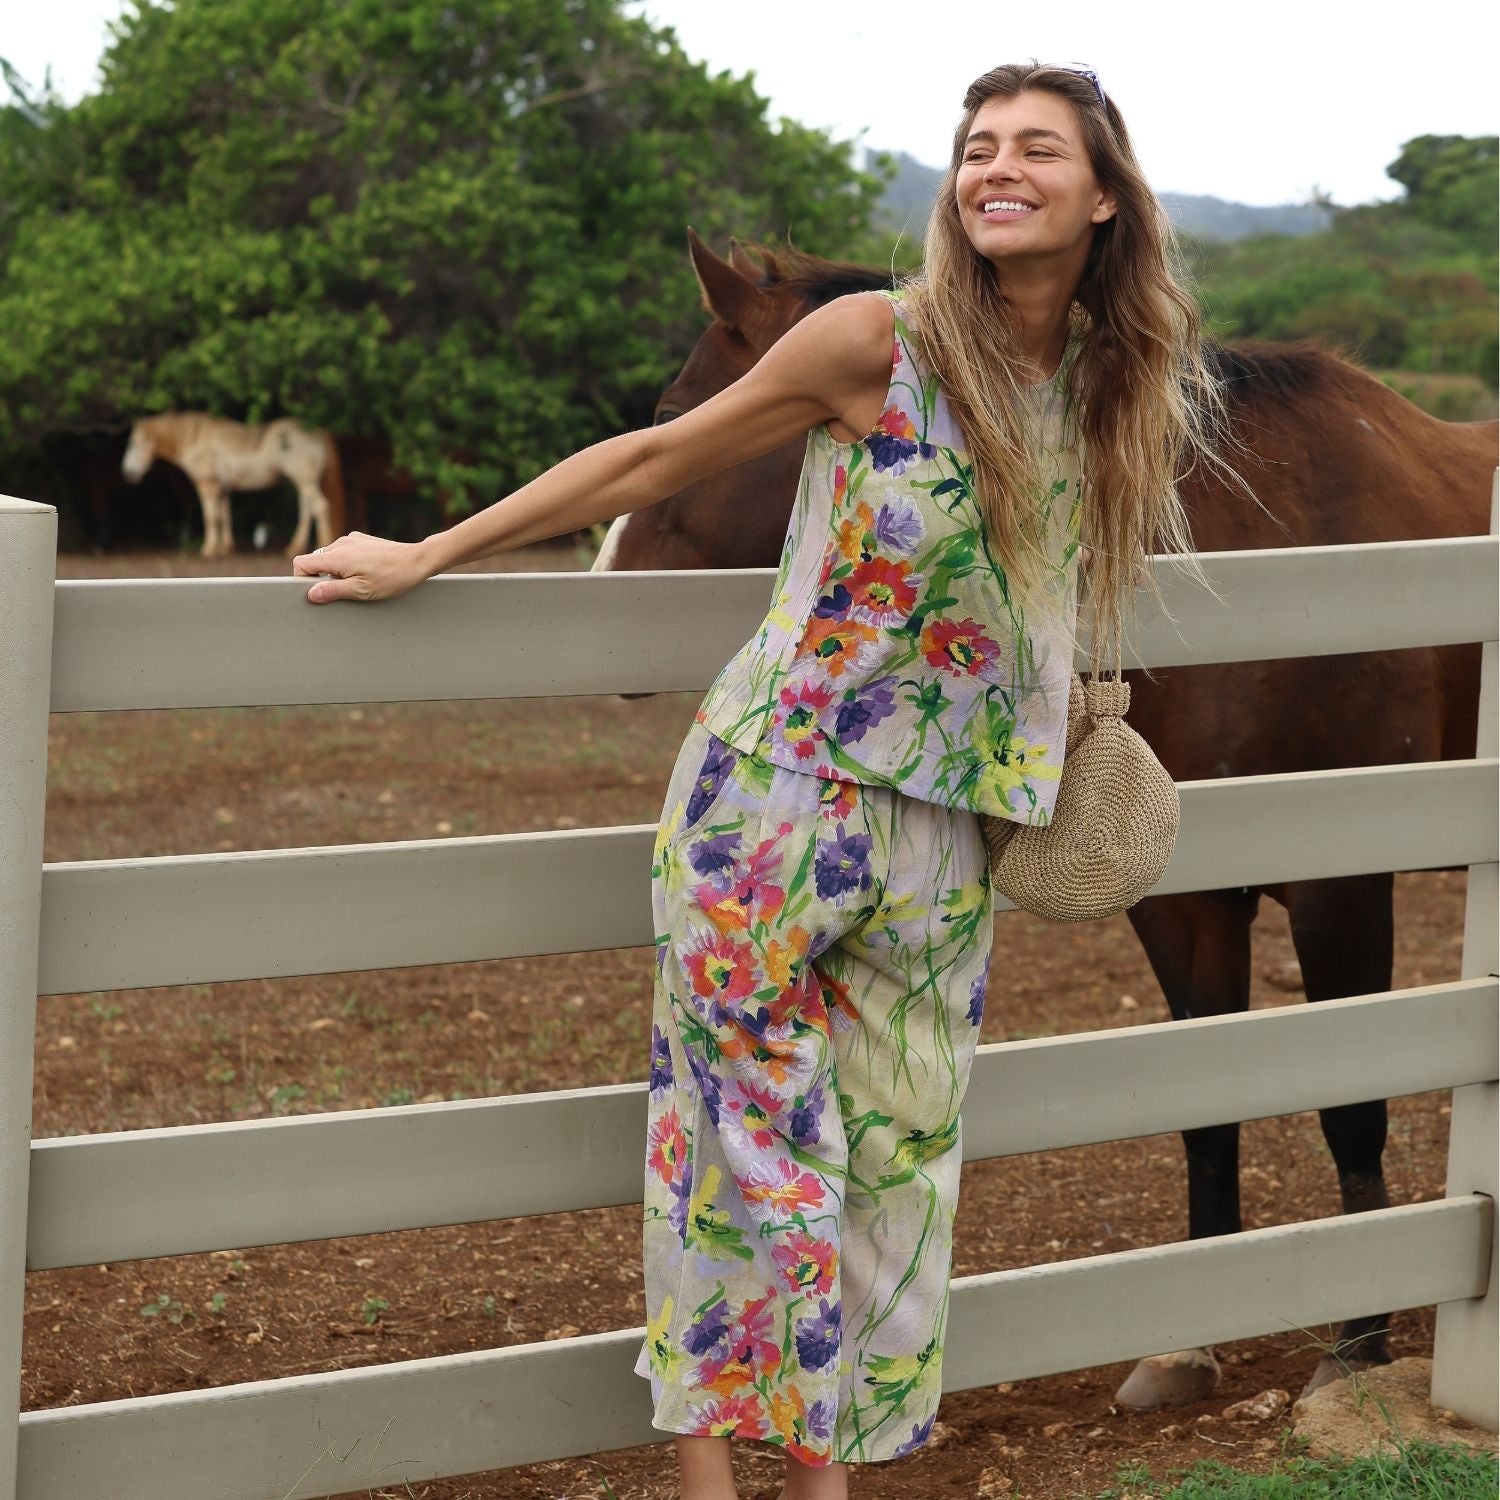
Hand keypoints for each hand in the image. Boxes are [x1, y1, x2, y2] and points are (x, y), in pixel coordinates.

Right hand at [291, 532, 432, 603]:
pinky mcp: (360, 540)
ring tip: (358, 582)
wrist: (416, 561)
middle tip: (342, 591)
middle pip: (315, 560)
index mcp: (336, 556)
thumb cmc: (391, 577)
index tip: (316, 592)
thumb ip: (333, 591)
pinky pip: (343, 552)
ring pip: (330, 557)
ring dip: (336, 571)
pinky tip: (365, 572)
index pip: (302, 563)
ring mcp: (351, 540)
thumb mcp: (361, 590)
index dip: (302, 579)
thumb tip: (310, 594)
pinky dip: (347, 563)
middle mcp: (340, 543)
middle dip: (321, 577)